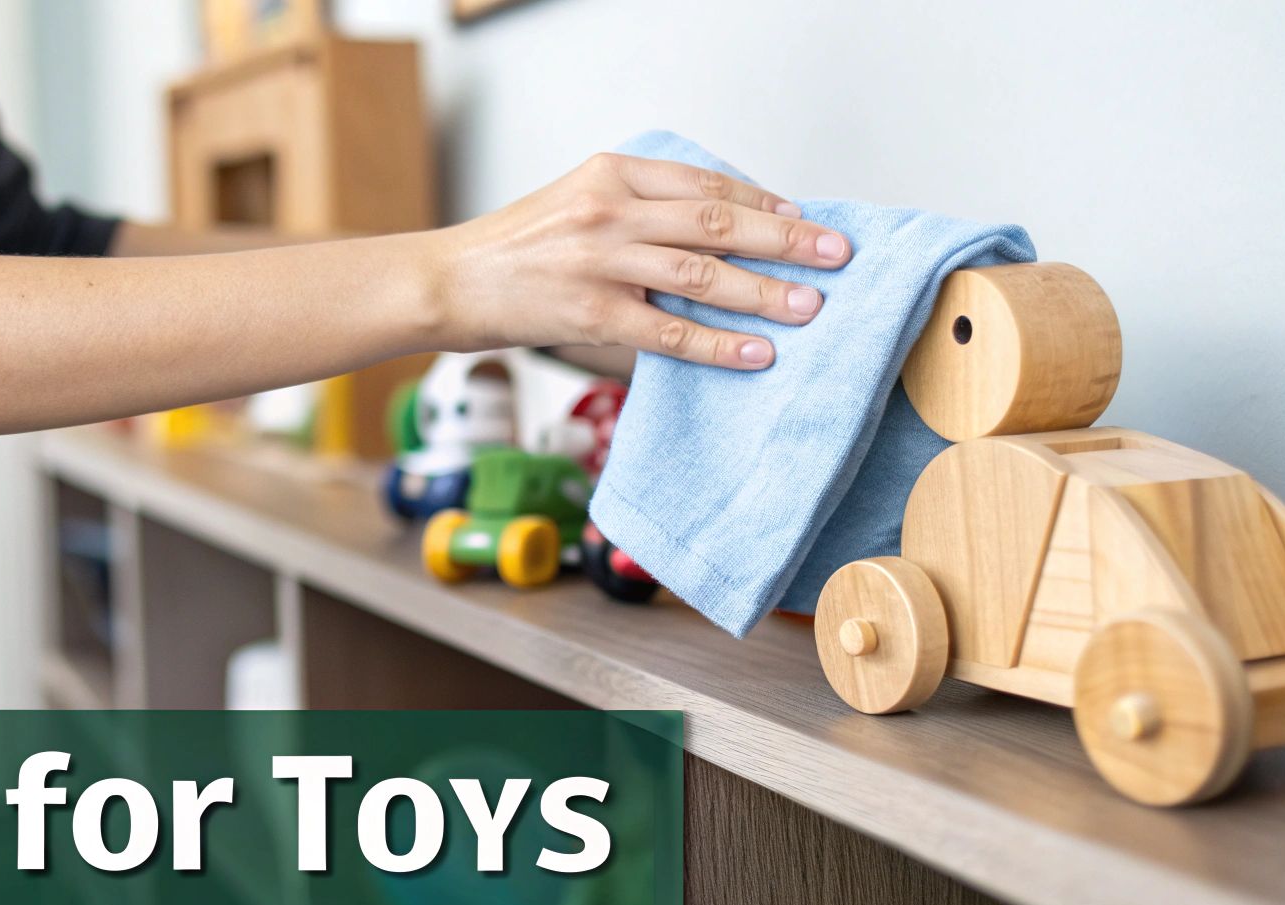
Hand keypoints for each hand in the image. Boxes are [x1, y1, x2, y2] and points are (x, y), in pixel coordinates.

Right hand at [425, 152, 851, 368]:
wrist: (448, 281)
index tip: (805, 219)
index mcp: (613, 173)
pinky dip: (717, 343)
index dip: (763, 203)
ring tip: (810, 306)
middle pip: (716, 222)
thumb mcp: (579, 203)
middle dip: (785, 240)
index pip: (705, 184)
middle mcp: (610, 209)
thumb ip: (640, 211)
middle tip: (836, 256)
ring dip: (763, 291)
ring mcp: (600, 261)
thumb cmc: (517, 248)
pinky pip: (668, 330)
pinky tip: (756, 351)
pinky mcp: (589, 312)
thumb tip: (717, 238)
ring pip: (701, 273)